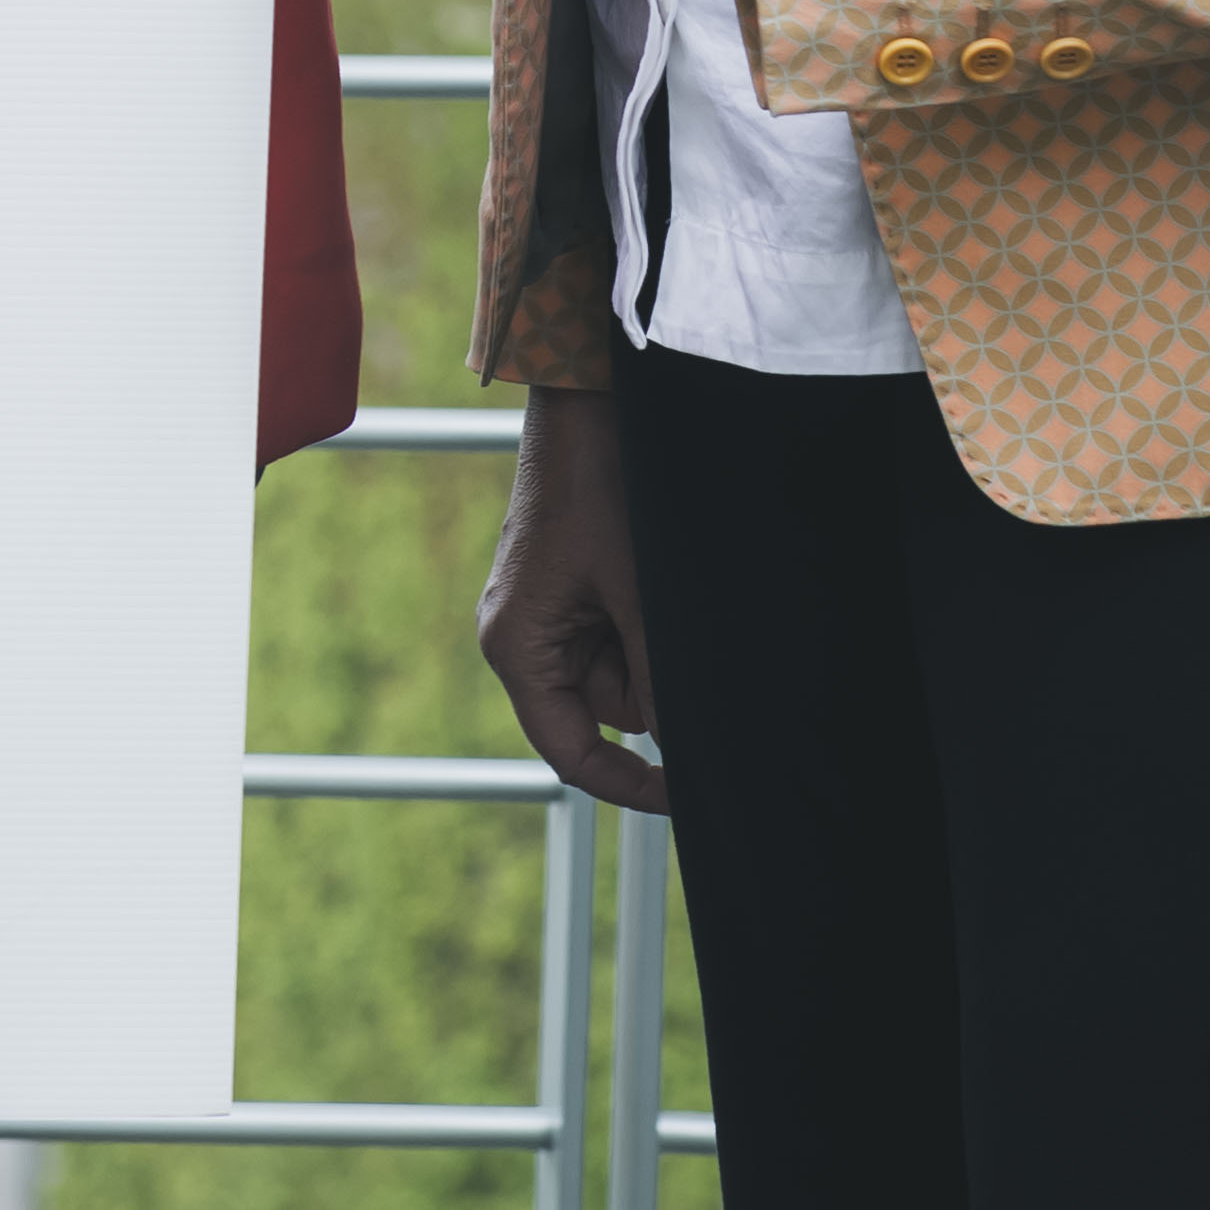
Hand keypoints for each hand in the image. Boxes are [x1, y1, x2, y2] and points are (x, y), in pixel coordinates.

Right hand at [476, 376, 673, 812]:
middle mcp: (523, 640)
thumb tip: (689, 749)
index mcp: (518, 648)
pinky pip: (620, 638)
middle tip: (690, 646)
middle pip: (603, 713)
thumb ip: (661, 680)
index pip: (571, 754)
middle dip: (657, 690)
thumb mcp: (641, 597)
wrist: (588, 411)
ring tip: (667, 593)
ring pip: (622, 676)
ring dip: (658, 652)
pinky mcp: (571, 594)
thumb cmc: (601, 494)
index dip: (632, 786)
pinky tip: (658, 583)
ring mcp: (548, 616)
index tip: (690, 799)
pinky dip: (651, 626)